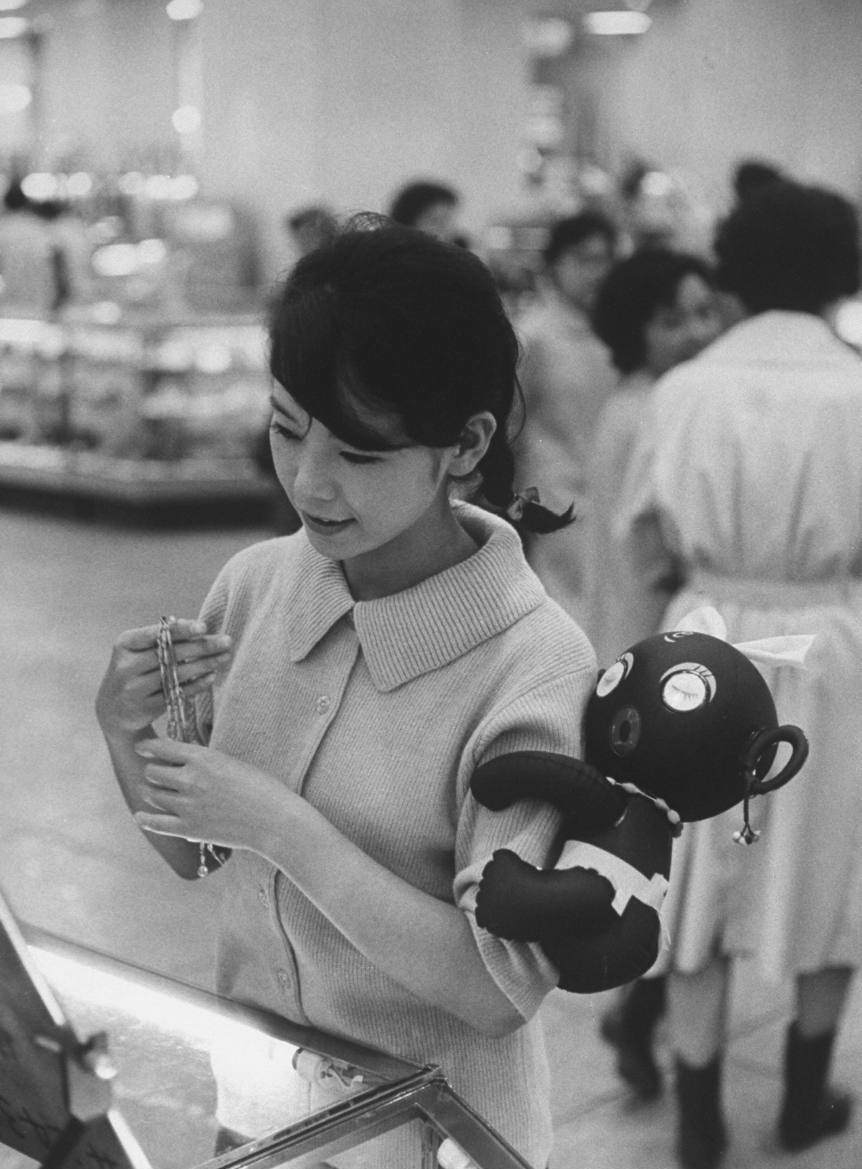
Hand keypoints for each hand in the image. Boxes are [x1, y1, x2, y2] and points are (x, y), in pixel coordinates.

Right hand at [95, 620, 232, 737]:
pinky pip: (177, 694)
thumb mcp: (139, 650)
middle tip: (226, 641)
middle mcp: (127, 666)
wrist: (113, 709)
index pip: (155, 634)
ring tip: (225, 657)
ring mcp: (135, 689)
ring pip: (176, 674)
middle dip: (202, 647)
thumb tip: (197, 626)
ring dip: (205, 665)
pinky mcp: (145, 708)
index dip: (181, 630)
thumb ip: (163, 637)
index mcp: (125, 644)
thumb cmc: (135, 669)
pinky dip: (197, 685)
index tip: (204, 626)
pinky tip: (212, 675)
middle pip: (170, 654)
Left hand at [133, 737, 291, 854]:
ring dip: (150, 792)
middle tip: (153, 773)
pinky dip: (145, 819)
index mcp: (203, 758)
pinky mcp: (189, 829)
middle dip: (152, 771)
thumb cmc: (262, 789)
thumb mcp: (232, 764)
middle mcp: (190, 780)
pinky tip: (140, 816)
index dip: (148, 747)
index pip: (163, 748)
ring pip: (153, 795)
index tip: (141, 748)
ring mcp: (188, 806)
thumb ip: (206, 764)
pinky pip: (156, 823)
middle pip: (153, 772)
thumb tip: (184, 766)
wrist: (274, 820)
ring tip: (150, 791)